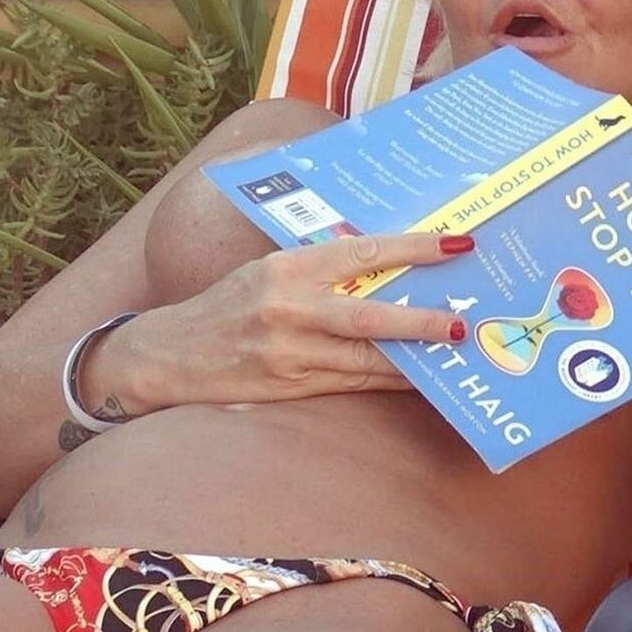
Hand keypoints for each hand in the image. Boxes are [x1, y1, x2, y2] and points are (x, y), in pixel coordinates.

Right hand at [90, 232, 474, 410]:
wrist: (169, 355)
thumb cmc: (227, 308)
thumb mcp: (266, 272)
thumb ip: (319, 269)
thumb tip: (385, 264)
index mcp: (287, 268)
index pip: (362, 253)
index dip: (414, 249)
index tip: (456, 244)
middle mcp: (289, 308)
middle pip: (369, 316)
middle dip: (420, 320)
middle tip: (461, 323)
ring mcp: (289, 352)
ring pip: (366, 359)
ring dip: (413, 360)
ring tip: (452, 354)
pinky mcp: (289, 387)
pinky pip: (352, 384)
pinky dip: (387, 382)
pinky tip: (418, 380)